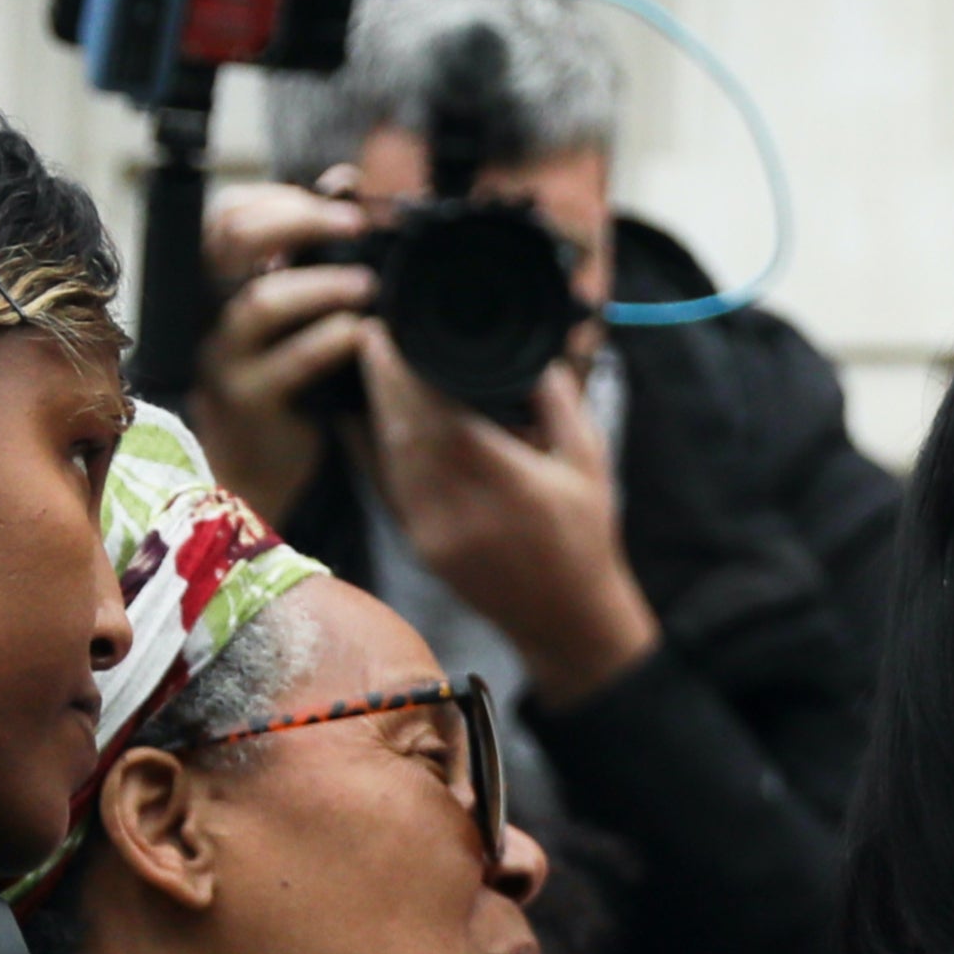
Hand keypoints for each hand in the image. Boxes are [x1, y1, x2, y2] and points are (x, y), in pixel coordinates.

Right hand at [185, 178, 373, 523]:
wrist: (254, 466)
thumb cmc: (280, 378)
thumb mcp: (293, 309)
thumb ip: (310, 250)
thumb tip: (346, 183)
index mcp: (218, 279)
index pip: (227, 213)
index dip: (278, 196)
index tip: (338, 197)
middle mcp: (211, 309)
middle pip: (233, 240)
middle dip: (298, 220)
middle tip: (356, 225)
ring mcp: (224, 355)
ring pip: (262, 302)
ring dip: (323, 285)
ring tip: (369, 286)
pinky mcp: (249, 400)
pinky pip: (289, 363)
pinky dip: (330, 341)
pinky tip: (361, 335)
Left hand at [360, 333, 659, 700]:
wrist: (567, 620)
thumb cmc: (586, 538)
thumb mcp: (590, 461)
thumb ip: (559, 401)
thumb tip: (527, 351)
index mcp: (509, 483)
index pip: (441, 416)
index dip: (408, 373)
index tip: (394, 333)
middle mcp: (463, 510)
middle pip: (403, 430)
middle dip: (382, 379)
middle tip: (371, 335)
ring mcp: (434, 532)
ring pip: (388, 456)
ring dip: (374, 408)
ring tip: (371, 367)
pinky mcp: (420, 545)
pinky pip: (385, 485)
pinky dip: (371, 446)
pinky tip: (363, 417)